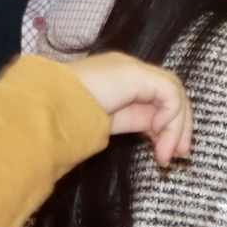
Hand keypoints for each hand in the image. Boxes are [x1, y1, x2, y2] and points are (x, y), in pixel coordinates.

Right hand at [65, 52, 191, 166]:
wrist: (48, 108)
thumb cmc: (65, 119)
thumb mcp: (105, 122)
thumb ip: (130, 121)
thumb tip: (155, 140)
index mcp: (120, 81)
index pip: (157, 98)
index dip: (167, 126)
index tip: (165, 155)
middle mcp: (129, 71)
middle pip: (170, 94)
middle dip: (179, 127)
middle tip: (178, 157)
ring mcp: (132, 69)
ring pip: (173, 93)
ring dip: (177, 127)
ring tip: (167, 155)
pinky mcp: (136, 73)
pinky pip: (169, 93)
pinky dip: (170, 117)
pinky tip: (157, 136)